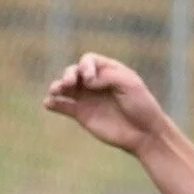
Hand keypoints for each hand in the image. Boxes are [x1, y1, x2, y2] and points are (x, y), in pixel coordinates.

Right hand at [43, 52, 169, 153]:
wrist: (145, 133)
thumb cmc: (141, 106)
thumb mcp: (130, 84)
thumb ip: (107, 76)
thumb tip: (86, 81)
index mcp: (109, 71)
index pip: (89, 60)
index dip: (85, 66)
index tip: (90, 79)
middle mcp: (95, 83)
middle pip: (74, 71)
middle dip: (68, 74)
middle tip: (69, 84)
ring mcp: (87, 98)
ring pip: (64, 87)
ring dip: (57, 86)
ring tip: (56, 91)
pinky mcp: (81, 114)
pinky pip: (62, 106)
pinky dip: (53, 103)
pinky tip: (49, 103)